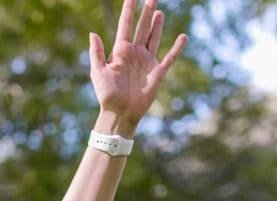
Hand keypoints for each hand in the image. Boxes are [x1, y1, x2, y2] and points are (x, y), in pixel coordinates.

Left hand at [89, 0, 186, 135]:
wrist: (120, 113)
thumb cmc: (107, 95)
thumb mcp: (98, 72)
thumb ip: (97, 53)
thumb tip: (93, 33)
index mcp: (120, 51)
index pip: (125, 25)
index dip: (129, 10)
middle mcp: (134, 53)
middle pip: (142, 27)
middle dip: (146, 11)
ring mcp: (147, 61)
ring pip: (153, 38)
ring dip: (157, 25)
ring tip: (159, 11)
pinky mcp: (158, 72)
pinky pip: (170, 57)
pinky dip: (177, 48)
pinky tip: (183, 37)